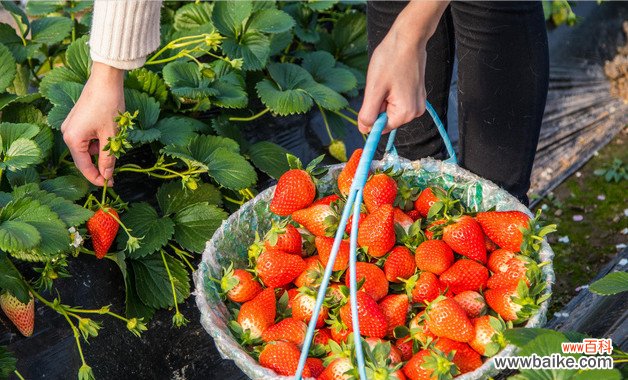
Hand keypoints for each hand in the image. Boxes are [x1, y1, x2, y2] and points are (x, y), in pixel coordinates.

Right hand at [61, 62, 124, 185]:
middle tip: (116, 170)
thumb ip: (108, 158)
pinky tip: (109, 131)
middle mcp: (67, 133)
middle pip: (84, 158)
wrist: (105, 80)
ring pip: (88, 148)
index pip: (84, 167)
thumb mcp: (111, 136)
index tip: (110, 184)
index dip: (97, 178)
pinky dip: (99, 140)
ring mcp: (71, 126)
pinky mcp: (77, 121)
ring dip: (102, 149)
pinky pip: (87, 138)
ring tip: (115, 138)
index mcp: (72, 139)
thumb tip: (108, 176)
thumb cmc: (108, 106)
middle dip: (100, 163)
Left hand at [358, 35, 426, 133]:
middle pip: (387, 118)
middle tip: (382, 84)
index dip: (372, 113)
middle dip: (380, 103)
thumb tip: (364, 130)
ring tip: (388, 79)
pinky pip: (398, 101)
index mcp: (406, 113)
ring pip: (391, 109)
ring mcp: (418, 103)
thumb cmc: (391, 60)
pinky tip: (394, 77)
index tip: (375, 94)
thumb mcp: (374, 89)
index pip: (381, 127)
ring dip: (385, 97)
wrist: (408, 38)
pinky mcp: (417, 95)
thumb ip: (368, 114)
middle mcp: (415, 112)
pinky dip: (391, 92)